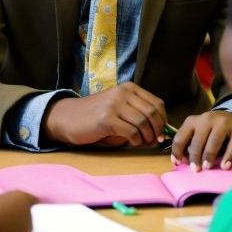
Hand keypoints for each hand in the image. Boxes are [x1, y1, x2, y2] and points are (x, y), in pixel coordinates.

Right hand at [43, 82, 166, 146]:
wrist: (69, 117)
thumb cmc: (97, 116)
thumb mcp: (119, 108)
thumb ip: (138, 114)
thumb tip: (161, 131)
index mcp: (129, 88)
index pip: (156, 103)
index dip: (163, 120)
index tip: (162, 132)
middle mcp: (123, 93)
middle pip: (152, 112)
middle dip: (158, 130)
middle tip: (156, 141)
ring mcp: (114, 105)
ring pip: (143, 122)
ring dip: (147, 137)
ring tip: (142, 143)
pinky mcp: (106, 119)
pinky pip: (131, 131)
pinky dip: (135, 140)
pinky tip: (131, 143)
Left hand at [171, 111, 231, 171]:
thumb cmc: (210, 130)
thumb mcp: (196, 132)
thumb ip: (187, 144)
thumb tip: (178, 161)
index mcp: (193, 121)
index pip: (180, 137)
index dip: (177, 152)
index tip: (179, 164)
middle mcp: (207, 119)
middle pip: (198, 140)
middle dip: (195, 156)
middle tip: (195, 169)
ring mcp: (223, 124)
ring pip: (214, 141)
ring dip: (209, 156)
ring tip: (207, 167)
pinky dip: (229, 157)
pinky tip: (225, 166)